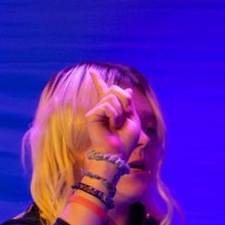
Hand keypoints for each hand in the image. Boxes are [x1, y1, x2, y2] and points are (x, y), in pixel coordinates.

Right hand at [84, 85, 144, 203]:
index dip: (98, 81)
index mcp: (111, 109)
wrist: (117, 153)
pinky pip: (108, 105)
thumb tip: (127, 89)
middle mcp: (102, 108)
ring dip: (120, 112)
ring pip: (112, 97)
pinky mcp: (91, 115)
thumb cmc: (125, 141)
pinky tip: (112, 125)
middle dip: (125, 101)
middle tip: (124, 117)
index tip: (92, 71)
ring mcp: (96, 111)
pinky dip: (115, 115)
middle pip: (115, 89)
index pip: (105, 91)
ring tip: (117, 125)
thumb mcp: (133, 120)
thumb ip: (129, 104)